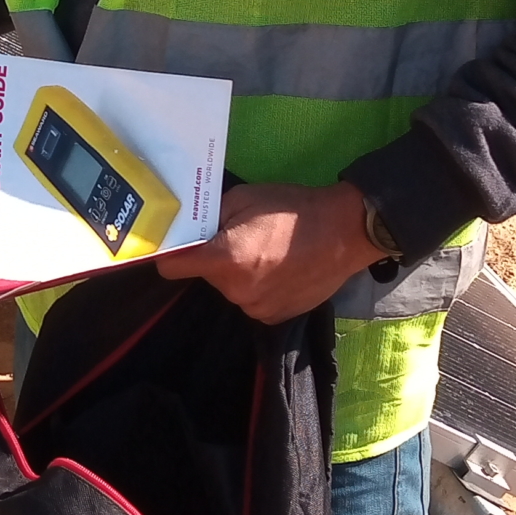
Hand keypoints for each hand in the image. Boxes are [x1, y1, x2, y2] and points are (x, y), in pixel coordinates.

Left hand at [156, 180, 381, 323]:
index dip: (170, 256)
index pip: (171, 268)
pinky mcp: (274, 317)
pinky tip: (281, 269)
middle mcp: (236, 290)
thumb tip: (193, 230)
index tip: (177, 248)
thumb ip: (211, 217)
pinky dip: (259, 288)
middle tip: (242, 238)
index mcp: (224, 259)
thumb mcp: (243, 198)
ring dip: (239, 274)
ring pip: (231, 289)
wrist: (344, 232)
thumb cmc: (293, 209)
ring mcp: (256, 308)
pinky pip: (253, 301)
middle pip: (207, 276)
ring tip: (268, 253)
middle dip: (216, 259)